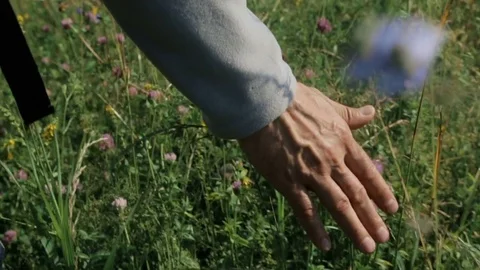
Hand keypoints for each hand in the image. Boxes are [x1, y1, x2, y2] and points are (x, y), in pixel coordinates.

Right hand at [238, 82, 397, 253]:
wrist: (264, 102)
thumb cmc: (295, 100)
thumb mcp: (328, 105)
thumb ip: (350, 115)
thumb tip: (372, 112)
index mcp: (342, 141)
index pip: (367, 173)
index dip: (381, 193)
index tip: (392, 210)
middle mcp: (331, 160)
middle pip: (357, 194)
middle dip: (372, 218)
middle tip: (383, 238)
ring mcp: (310, 172)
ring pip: (338, 205)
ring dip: (354, 228)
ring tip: (367, 247)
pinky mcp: (288, 180)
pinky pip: (305, 210)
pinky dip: (316, 229)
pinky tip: (326, 245)